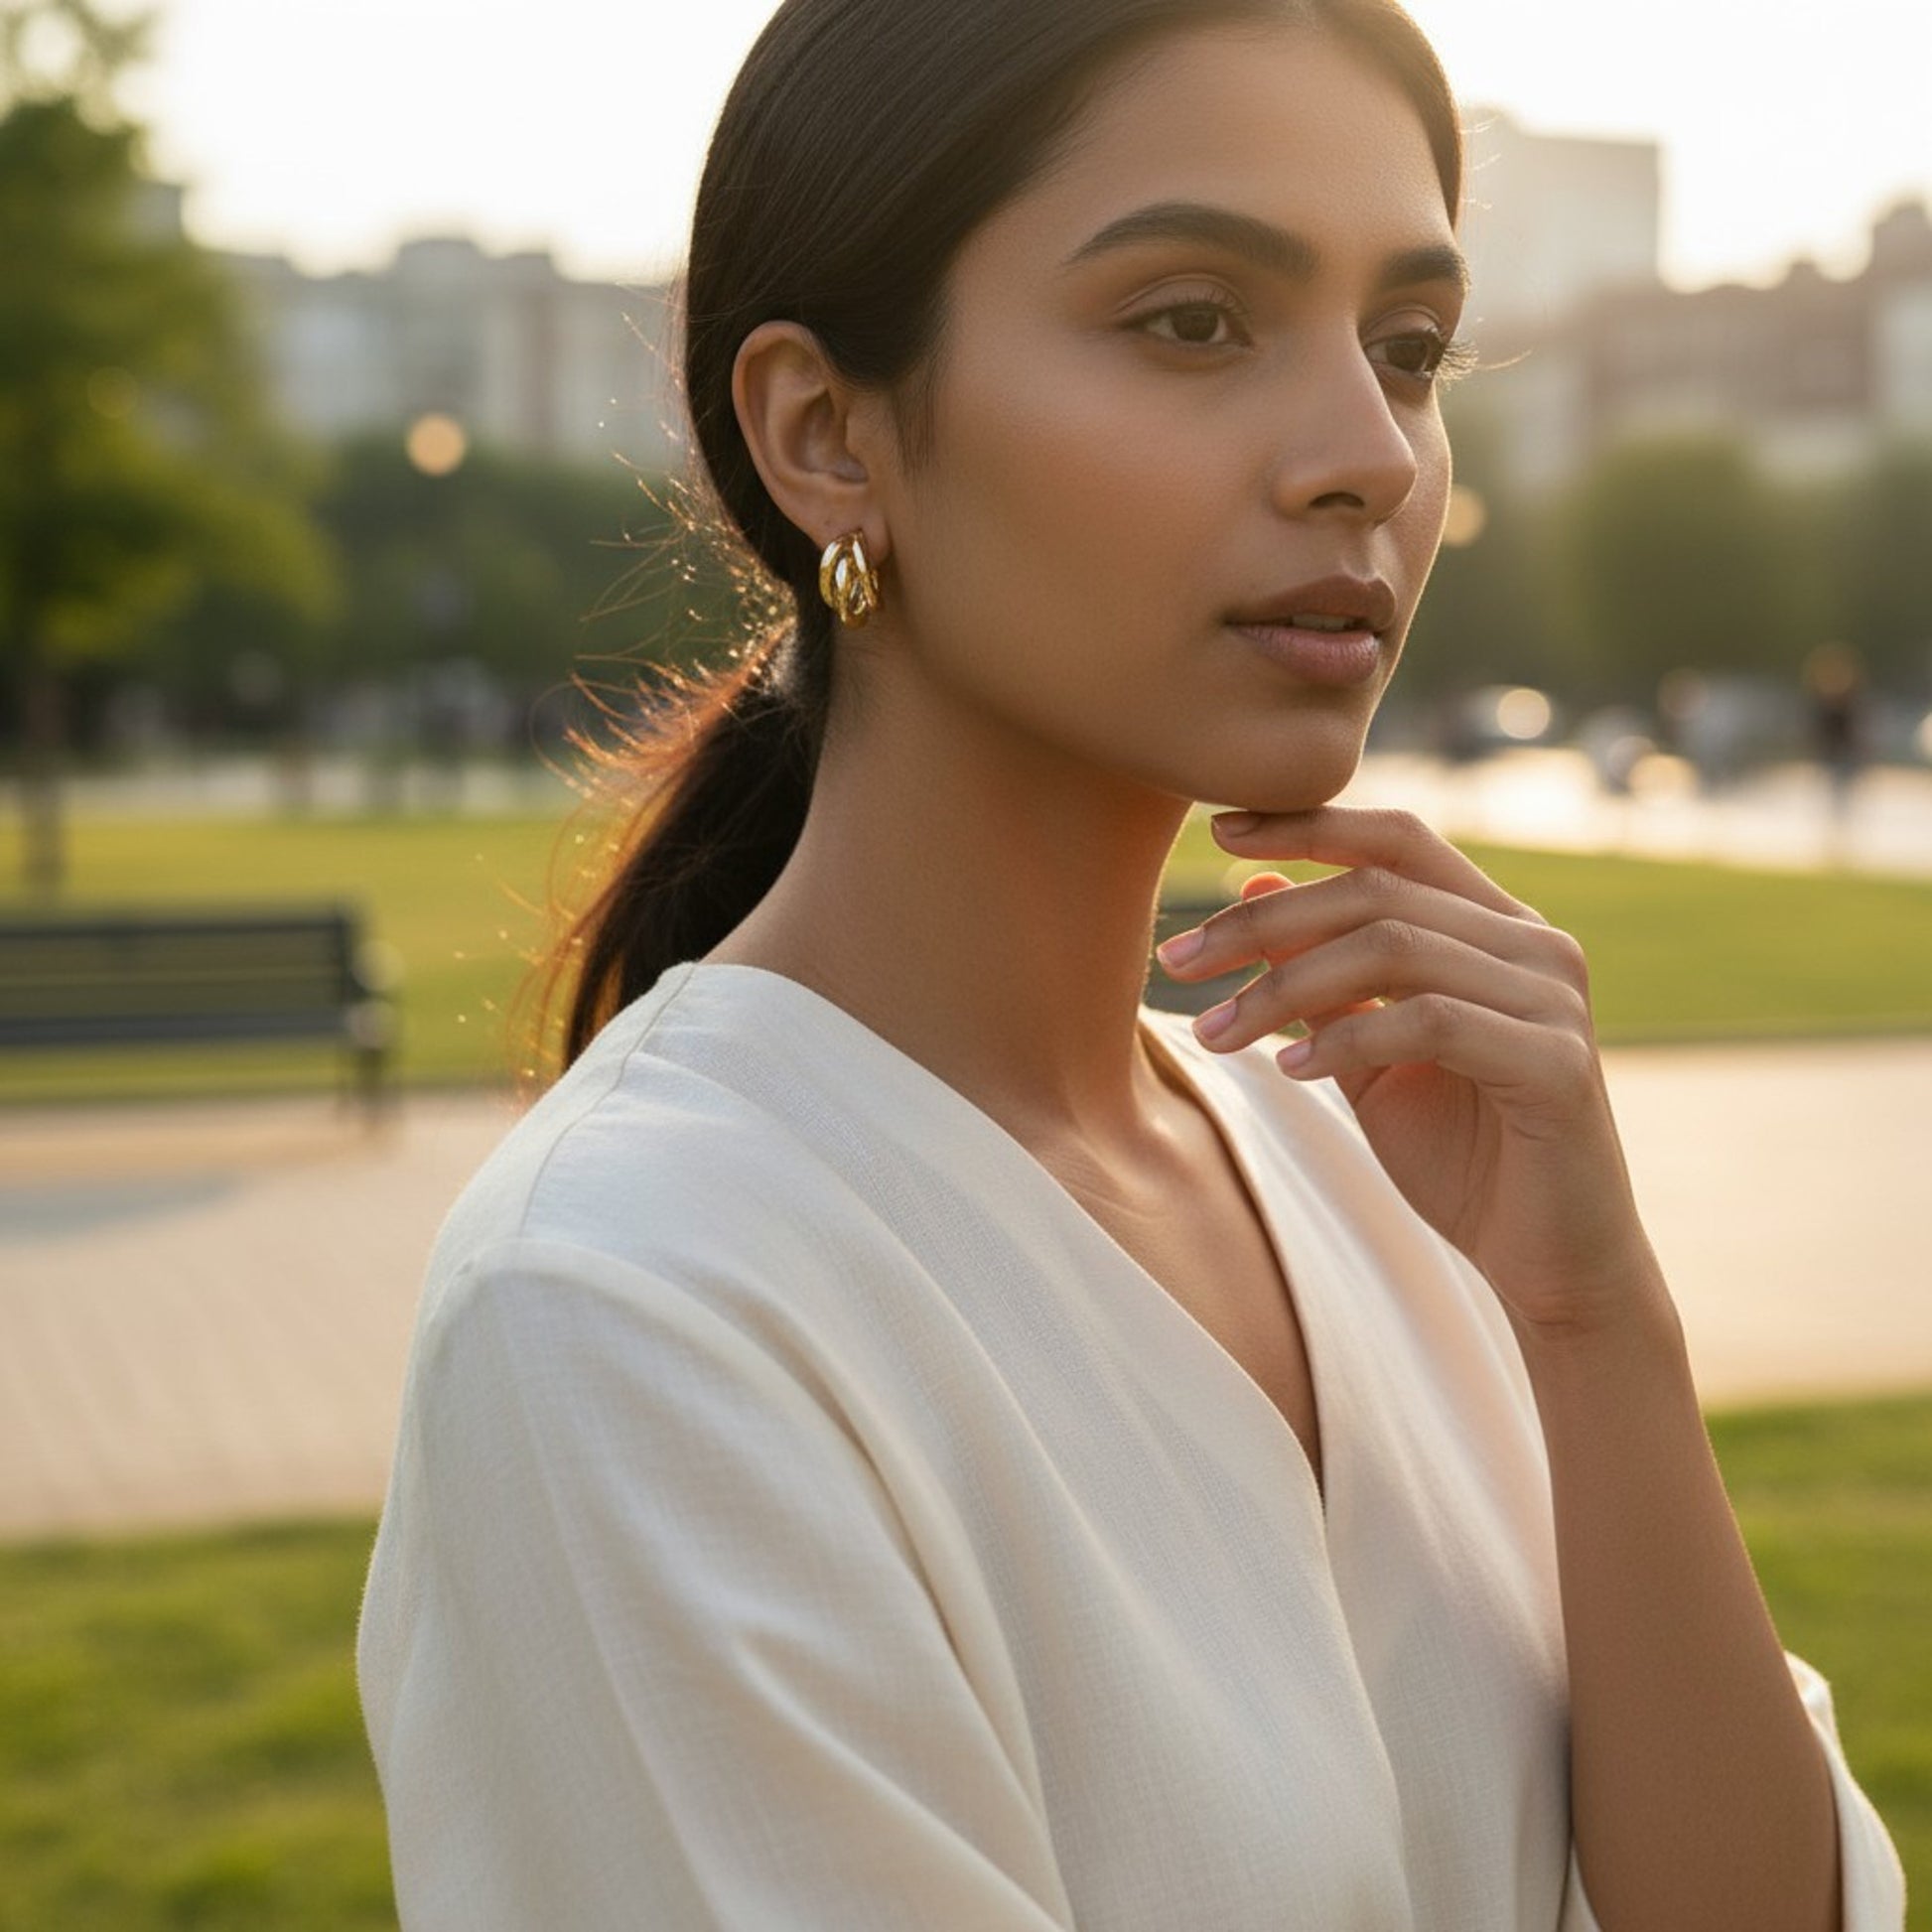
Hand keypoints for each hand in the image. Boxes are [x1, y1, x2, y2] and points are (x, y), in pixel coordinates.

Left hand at [1157, 807, 1665, 1339]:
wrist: (1551, 1264)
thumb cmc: (1464, 1156)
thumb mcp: (1370, 1053)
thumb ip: (1324, 977)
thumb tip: (1256, 886)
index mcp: (1497, 927)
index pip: (1398, 841)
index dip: (1307, 825)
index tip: (1218, 831)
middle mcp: (1534, 944)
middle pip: (1376, 891)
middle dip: (1261, 922)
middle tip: (1177, 960)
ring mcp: (1552, 998)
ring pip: (1393, 947)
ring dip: (1284, 987)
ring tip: (1215, 1034)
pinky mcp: (1556, 1062)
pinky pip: (1429, 1021)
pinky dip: (1346, 1038)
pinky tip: (1289, 1070)